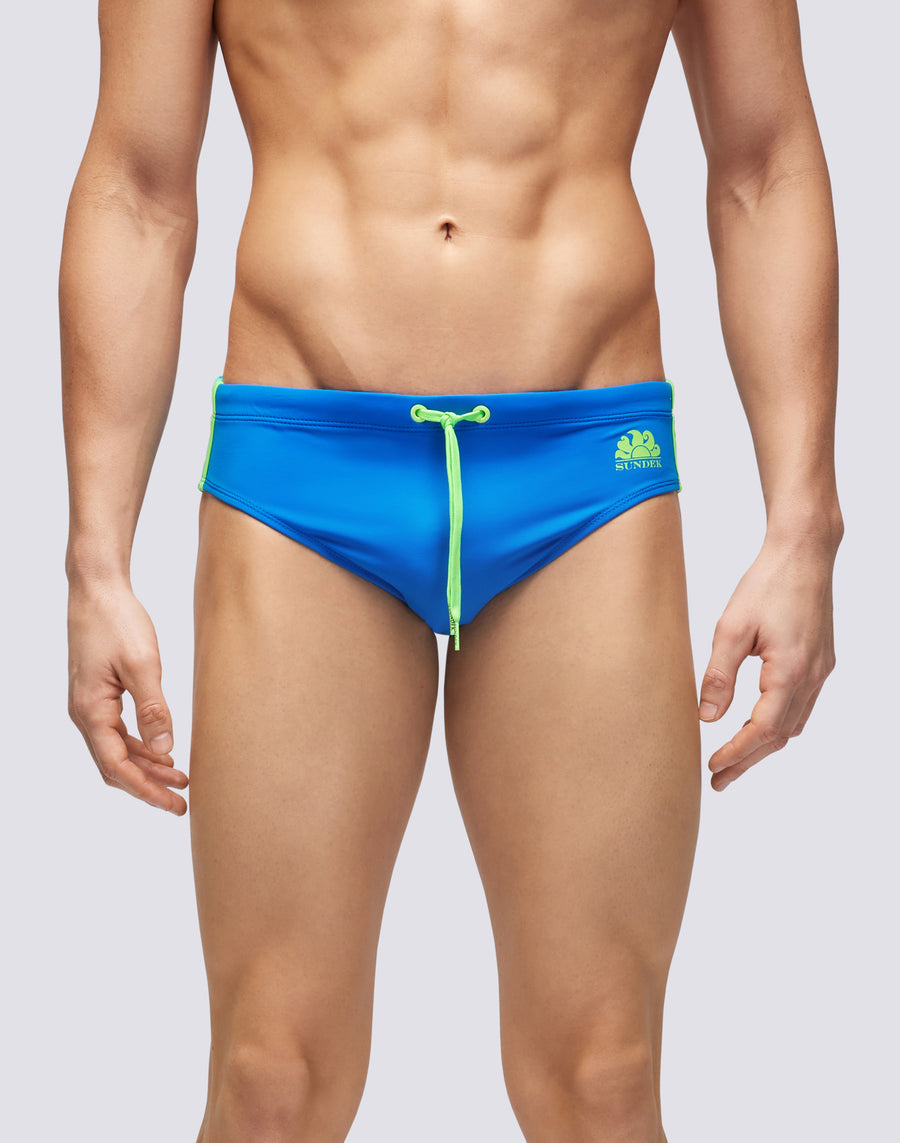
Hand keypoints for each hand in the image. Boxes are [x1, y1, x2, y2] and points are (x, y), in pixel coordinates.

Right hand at [67, 579, 188, 813]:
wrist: (97, 590)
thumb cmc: (117, 621)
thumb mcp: (143, 664)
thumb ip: (154, 708)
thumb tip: (165, 748)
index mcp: (92, 711)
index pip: (118, 767)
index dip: (147, 790)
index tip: (174, 805)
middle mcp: (85, 714)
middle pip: (115, 766)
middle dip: (147, 786)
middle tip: (181, 802)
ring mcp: (90, 705)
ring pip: (117, 751)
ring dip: (147, 767)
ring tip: (180, 779)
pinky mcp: (100, 695)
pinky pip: (118, 732)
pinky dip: (141, 746)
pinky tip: (163, 751)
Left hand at [698, 533, 837, 790]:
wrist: (804, 553)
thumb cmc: (766, 583)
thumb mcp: (731, 628)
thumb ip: (718, 675)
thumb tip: (706, 717)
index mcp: (790, 671)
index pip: (763, 729)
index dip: (737, 753)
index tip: (712, 768)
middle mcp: (812, 677)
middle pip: (780, 735)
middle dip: (748, 760)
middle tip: (718, 781)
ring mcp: (820, 670)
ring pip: (794, 724)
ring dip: (764, 746)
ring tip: (734, 762)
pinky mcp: (820, 661)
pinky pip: (801, 706)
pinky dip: (779, 724)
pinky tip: (760, 728)